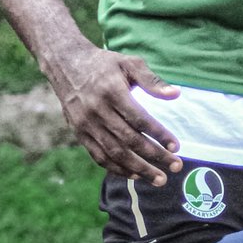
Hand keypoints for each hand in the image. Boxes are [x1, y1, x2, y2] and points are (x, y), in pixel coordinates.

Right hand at [51, 45, 182, 182]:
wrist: (65, 65)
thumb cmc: (104, 64)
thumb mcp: (128, 63)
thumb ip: (152, 80)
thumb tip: (175, 94)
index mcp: (111, 92)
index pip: (139, 119)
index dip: (158, 134)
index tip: (176, 147)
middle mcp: (97, 110)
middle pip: (129, 140)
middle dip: (154, 156)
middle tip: (175, 167)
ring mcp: (86, 124)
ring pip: (114, 152)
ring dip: (138, 168)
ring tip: (159, 179)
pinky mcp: (79, 133)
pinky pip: (99, 156)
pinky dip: (117, 169)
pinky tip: (135, 175)